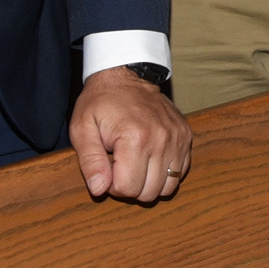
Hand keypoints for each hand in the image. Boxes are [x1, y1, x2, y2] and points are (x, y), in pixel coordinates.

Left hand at [71, 67, 191, 202]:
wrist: (126, 75)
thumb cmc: (101, 102)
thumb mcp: (82, 128)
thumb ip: (90, 162)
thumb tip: (99, 190)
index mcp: (135, 138)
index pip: (127, 188)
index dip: (111, 185)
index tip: (106, 167)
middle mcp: (162, 139)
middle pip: (149, 192)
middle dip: (131, 187)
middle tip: (119, 166)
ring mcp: (177, 138)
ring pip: (168, 187)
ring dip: (150, 183)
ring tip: (135, 165)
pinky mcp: (186, 136)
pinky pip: (180, 172)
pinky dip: (165, 173)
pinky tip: (150, 159)